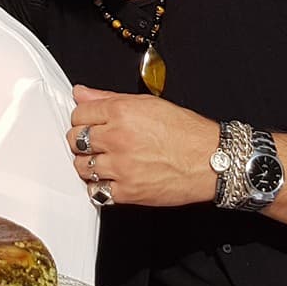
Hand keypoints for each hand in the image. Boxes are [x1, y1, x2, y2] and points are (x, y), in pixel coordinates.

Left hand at [67, 86, 220, 207]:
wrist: (211, 161)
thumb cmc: (187, 133)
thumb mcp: (149, 104)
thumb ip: (109, 98)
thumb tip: (82, 93)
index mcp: (122, 113)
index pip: (79, 114)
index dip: (84, 118)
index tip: (90, 123)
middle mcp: (118, 138)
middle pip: (75, 140)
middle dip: (82, 140)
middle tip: (96, 142)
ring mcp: (121, 167)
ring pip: (81, 167)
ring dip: (88, 164)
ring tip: (103, 161)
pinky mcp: (127, 191)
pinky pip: (96, 192)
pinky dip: (100, 187)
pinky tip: (110, 179)